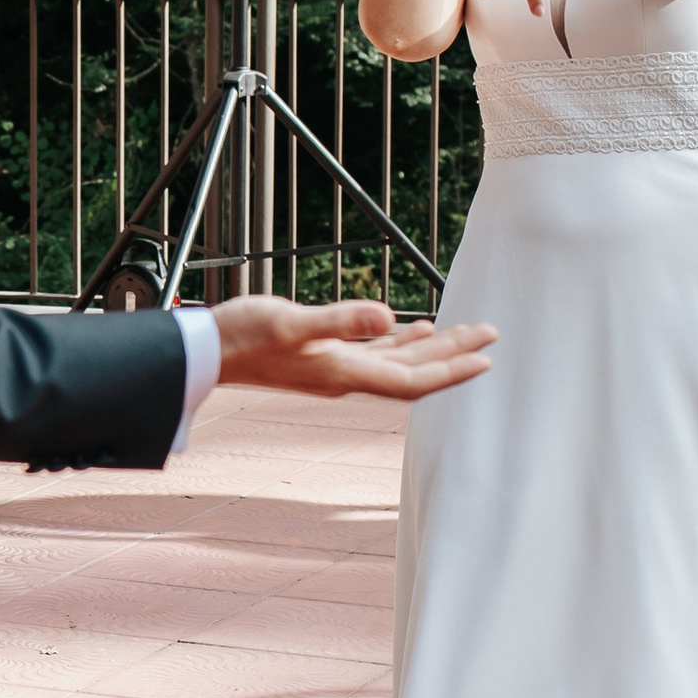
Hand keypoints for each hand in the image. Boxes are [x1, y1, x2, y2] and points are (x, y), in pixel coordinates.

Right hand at [212, 295, 494, 400]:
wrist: (206, 351)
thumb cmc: (244, 335)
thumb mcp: (292, 323)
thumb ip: (340, 320)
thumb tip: (390, 318)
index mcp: (345, 372)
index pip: (412, 380)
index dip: (451, 372)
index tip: (486, 359)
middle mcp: (347, 376)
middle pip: (414, 372)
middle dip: (454, 354)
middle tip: (491, 334)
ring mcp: (335, 368)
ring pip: (399, 362)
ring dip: (434, 348)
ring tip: (467, 333)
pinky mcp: (323, 356)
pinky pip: (375, 353)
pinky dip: (401, 341)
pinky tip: (413, 328)